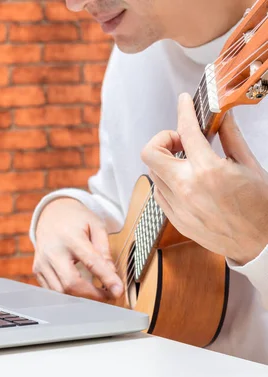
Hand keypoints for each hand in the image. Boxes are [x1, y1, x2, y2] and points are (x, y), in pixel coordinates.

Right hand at [33, 198, 123, 300]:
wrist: (51, 213)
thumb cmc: (76, 219)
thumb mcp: (96, 225)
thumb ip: (104, 249)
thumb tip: (111, 273)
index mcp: (70, 237)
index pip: (91, 262)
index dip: (106, 279)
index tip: (118, 291)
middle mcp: (53, 251)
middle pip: (71, 283)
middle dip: (93, 295)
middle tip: (108, 296)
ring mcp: (42, 261)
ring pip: (61, 291)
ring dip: (80, 297)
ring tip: (95, 292)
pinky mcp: (37, 269)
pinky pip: (52, 290)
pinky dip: (67, 293)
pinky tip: (79, 288)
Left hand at [141, 92, 267, 264]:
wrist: (260, 244)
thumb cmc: (260, 207)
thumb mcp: (250, 166)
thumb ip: (230, 138)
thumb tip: (223, 116)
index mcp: (208, 171)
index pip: (186, 130)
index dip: (184, 110)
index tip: (184, 101)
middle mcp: (186, 188)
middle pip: (150, 153)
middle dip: (163, 140)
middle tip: (180, 141)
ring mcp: (178, 206)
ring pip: (153, 173)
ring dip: (166, 162)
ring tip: (188, 162)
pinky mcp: (175, 220)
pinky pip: (160, 193)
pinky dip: (168, 182)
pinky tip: (186, 181)